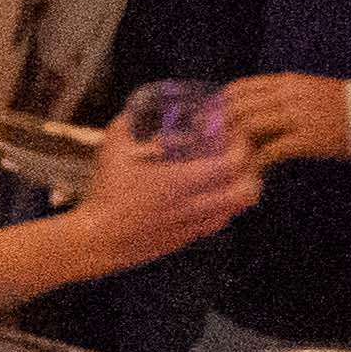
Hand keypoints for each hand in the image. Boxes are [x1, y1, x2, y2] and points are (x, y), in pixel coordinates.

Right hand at [75, 105, 264, 259]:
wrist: (97, 241)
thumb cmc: (104, 194)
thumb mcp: (111, 152)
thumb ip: (125, 127)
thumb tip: (133, 110)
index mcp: (182, 181)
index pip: (234, 162)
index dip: (242, 146)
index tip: (234, 134)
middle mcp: (196, 205)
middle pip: (249, 189)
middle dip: (252, 170)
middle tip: (239, 155)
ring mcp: (195, 224)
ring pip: (238, 207)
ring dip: (240, 188)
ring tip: (227, 175)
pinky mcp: (188, 238)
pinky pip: (219, 221)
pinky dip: (223, 206)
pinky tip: (206, 197)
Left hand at [213, 72, 350, 166]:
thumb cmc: (338, 105)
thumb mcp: (306, 91)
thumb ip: (277, 98)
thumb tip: (244, 113)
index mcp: (286, 83)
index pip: (239, 88)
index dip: (219, 106)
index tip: (211, 122)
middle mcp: (288, 96)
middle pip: (238, 108)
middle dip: (221, 129)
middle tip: (215, 147)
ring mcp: (297, 116)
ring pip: (249, 127)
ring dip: (237, 146)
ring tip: (233, 160)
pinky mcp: (307, 138)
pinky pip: (271, 150)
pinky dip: (259, 162)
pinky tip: (257, 169)